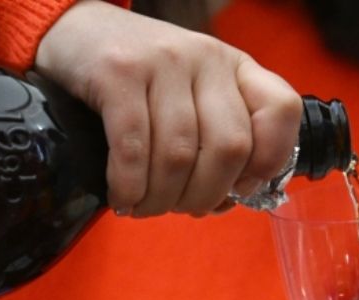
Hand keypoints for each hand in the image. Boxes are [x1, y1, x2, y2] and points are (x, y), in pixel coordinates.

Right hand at [35, 0, 300, 216]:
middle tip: (179, 209)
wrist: (77, 31)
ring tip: (144, 208)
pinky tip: (122, 198)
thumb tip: (225, 201)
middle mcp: (206, 59)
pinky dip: (129, 186)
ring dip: (161, 198)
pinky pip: (134, 148)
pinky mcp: (118, 73)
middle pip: (228, 147)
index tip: (238, 188)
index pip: (281, 110)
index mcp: (234, 67)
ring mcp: (162, 62)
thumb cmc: (140, 80)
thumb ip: (216, 137)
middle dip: (204, 195)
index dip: (269, 160)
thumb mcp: (192, 94)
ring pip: (179, 155)